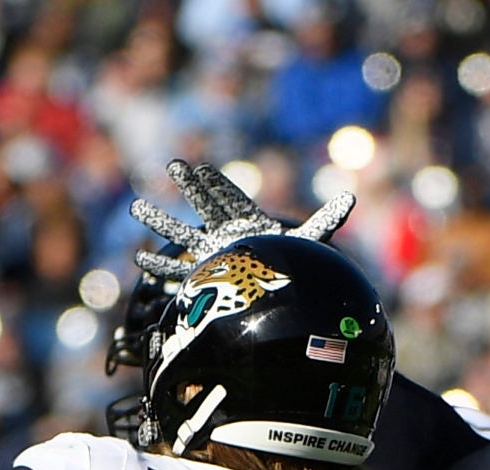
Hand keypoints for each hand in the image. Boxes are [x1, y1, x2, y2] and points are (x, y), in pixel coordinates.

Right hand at [130, 159, 353, 283]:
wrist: (279, 285)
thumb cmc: (291, 261)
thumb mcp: (310, 241)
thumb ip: (326, 220)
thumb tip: (350, 197)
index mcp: (249, 222)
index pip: (232, 201)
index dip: (219, 187)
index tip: (202, 170)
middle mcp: (227, 233)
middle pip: (206, 208)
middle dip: (191, 189)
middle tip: (174, 165)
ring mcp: (213, 253)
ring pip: (184, 236)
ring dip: (162, 222)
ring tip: (138, 207)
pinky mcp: (206, 275)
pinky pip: (178, 274)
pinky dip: (159, 269)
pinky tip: (139, 261)